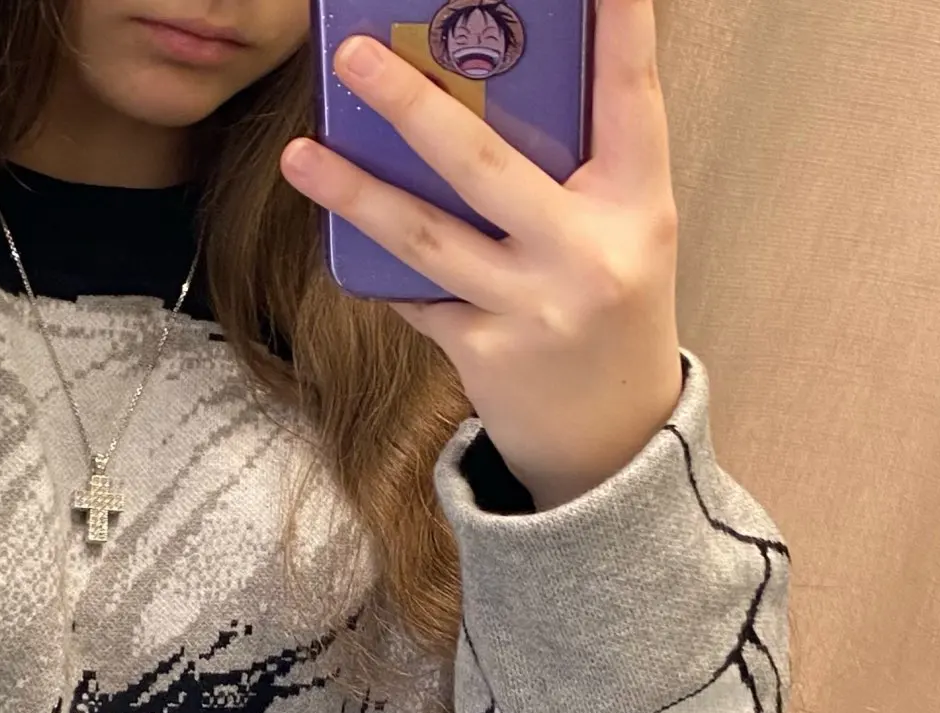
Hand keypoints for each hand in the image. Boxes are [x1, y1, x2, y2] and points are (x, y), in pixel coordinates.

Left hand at [279, 0, 682, 509]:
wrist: (612, 444)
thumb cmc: (609, 310)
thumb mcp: (622, 234)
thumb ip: (576, 171)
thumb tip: (488, 91)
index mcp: (638, 206)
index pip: (632, 99)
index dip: (620, 30)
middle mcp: (585, 254)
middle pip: (486, 164)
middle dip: (412, 104)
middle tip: (356, 55)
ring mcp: (531, 307)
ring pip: (425, 236)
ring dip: (355, 192)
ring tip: (301, 153)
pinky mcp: (485, 352)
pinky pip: (417, 293)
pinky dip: (381, 264)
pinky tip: (341, 234)